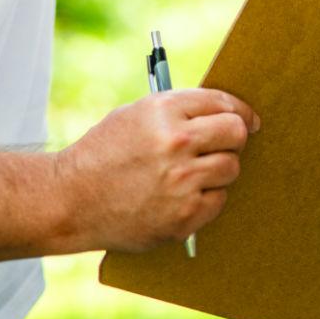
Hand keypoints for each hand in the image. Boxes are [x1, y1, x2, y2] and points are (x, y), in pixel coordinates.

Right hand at [52, 88, 260, 252]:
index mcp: (164, 111)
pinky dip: (206, 198)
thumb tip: (222, 111)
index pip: (222, 103)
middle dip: (234, 138)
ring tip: (194, 173)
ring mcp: (182, 181)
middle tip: (226, 145)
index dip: (240, 110)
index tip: (248, 119)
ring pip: (231, 168)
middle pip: (235, 133)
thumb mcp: (134, 115)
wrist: (71, 199)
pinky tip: (184, 196)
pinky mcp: (184, 216)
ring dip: (219, 170)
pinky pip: (218, 200)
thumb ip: (177, 111)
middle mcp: (176, 142)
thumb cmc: (103, 153)